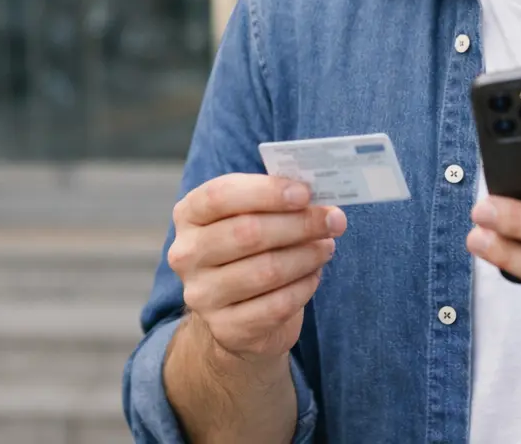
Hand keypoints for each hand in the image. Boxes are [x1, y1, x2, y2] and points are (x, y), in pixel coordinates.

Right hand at [167, 173, 346, 361]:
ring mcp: (202, 295)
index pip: (220, 195)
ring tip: (326, 246)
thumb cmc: (249, 249)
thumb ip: (275, 199)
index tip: (305, 193)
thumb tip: (319, 194)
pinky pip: (276, 306)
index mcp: (189, 214)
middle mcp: (187, 254)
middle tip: (333, 220)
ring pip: (266, 271)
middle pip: (248, 233)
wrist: (237, 312)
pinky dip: (304, 287)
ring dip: (306, 256)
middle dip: (299, 224)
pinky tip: (314, 276)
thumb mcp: (251, 215)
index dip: (266, 191)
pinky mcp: (225, 328)